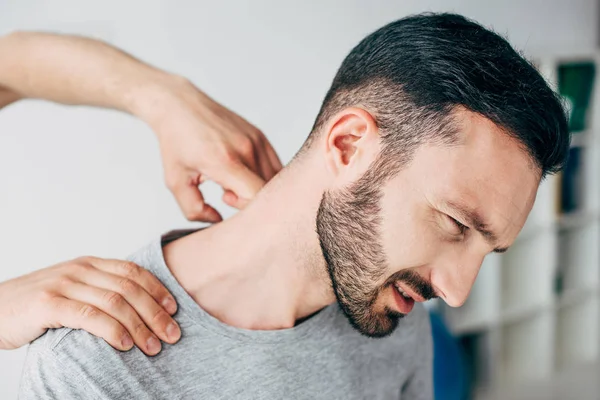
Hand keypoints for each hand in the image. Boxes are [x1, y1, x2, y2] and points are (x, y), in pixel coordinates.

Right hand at [0, 256, 180, 354]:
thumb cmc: (36, 306)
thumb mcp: (72, 291)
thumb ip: (99, 292)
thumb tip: (139, 310)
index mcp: (89, 264)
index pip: (134, 271)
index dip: (158, 290)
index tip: (175, 310)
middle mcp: (80, 269)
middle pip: (130, 288)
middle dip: (156, 312)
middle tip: (173, 334)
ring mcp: (64, 284)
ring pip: (116, 302)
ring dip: (141, 326)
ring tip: (154, 346)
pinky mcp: (49, 304)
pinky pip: (91, 316)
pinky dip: (113, 330)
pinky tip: (126, 344)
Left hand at [138, 77, 282, 221]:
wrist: (180, 105)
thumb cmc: (176, 141)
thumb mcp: (175, 181)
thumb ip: (193, 209)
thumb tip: (217, 222)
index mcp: (223, 161)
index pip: (256, 194)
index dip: (246, 207)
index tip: (225, 198)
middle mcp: (245, 149)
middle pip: (267, 189)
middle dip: (251, 200)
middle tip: (227, 193)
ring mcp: (256, 140)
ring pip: (274, 179)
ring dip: (257, 188)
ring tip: (233, 183)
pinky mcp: (260, 136)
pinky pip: (275, 166)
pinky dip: (264, 177)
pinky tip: (243, 175)